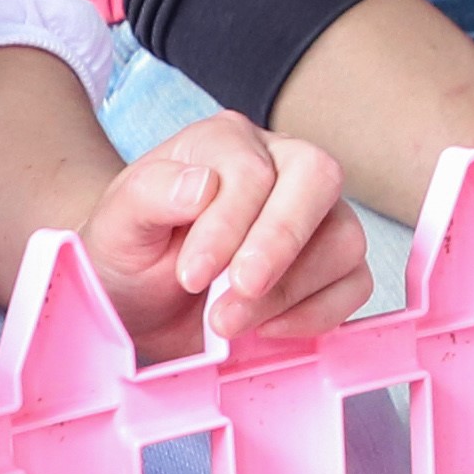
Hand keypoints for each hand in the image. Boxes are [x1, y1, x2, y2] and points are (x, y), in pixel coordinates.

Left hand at [80, 114, 367, 359]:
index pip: (253, 169)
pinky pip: (355, 284)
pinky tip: (266, 330)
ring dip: (290, 290)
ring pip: (344, 238)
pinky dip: (317, 314)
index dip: (228, 224)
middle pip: (319, 180)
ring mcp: (317, 217)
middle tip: (240, 290)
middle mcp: (283, 167)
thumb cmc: (131, 253)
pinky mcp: (333, 268)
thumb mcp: (118, 222)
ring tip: (230, 322)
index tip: (192, 275)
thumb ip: (150, 193)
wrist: (138, 300)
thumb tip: (204, 184)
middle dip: (280, 243)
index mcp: (229, 143)